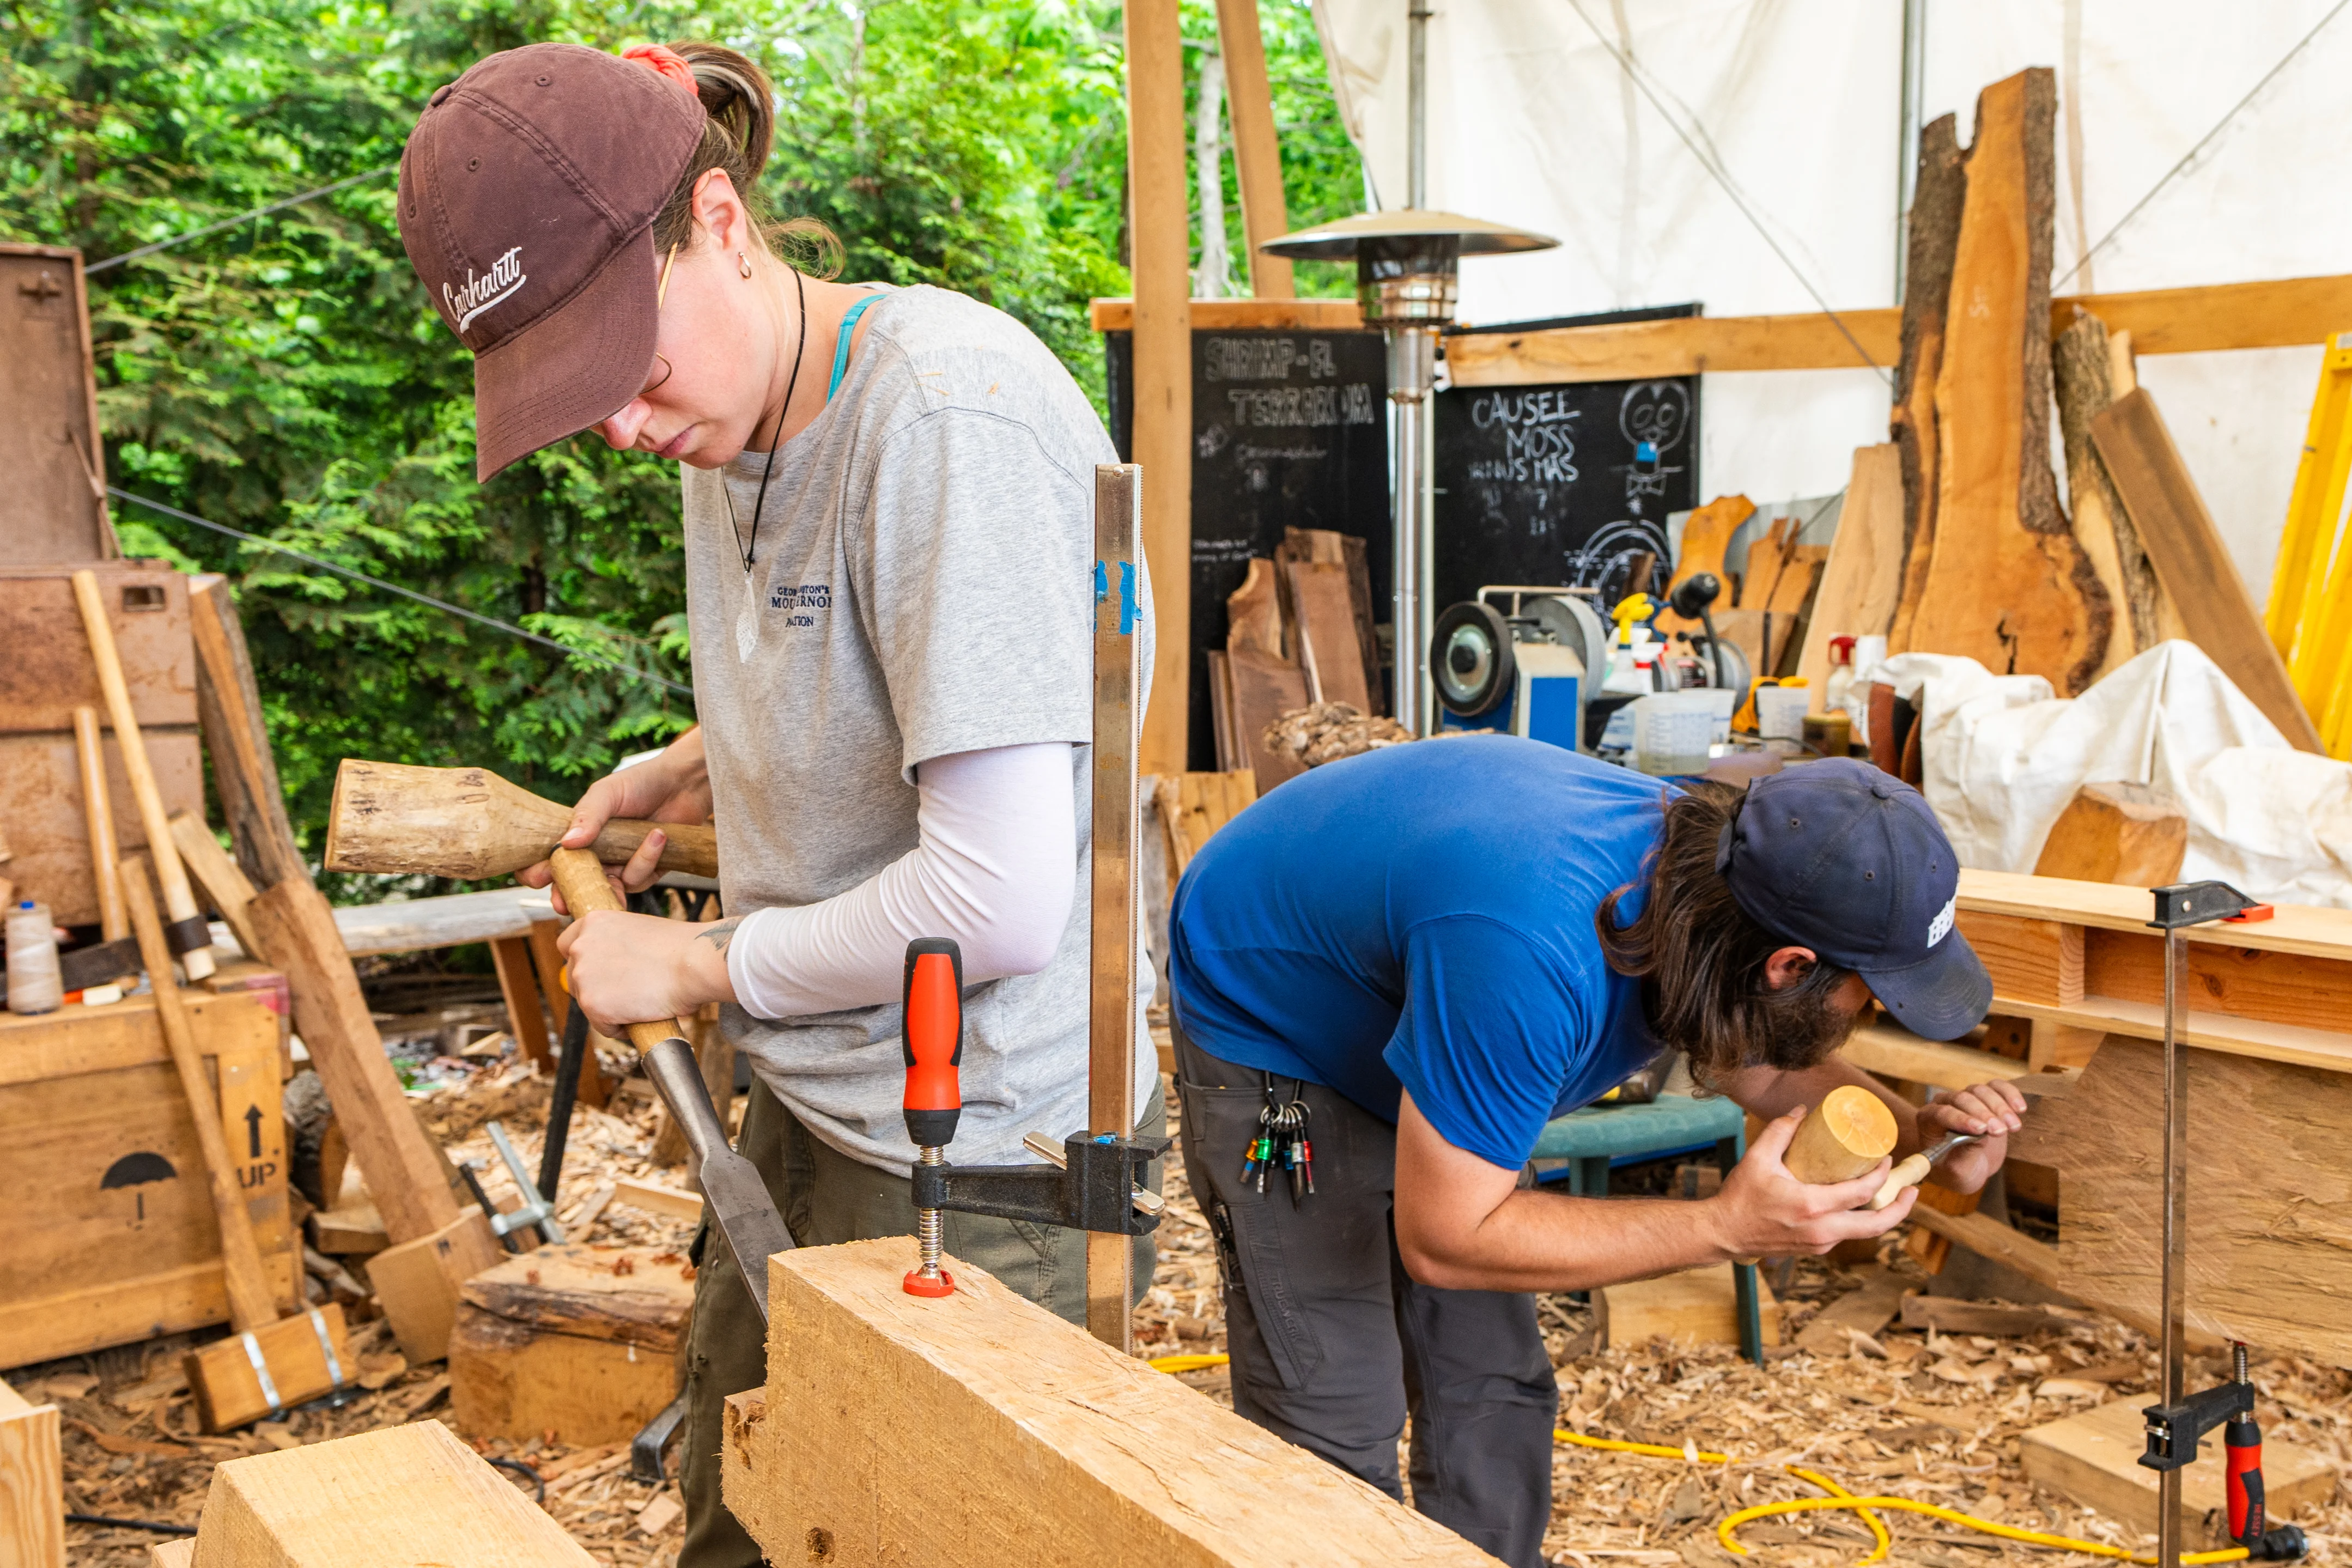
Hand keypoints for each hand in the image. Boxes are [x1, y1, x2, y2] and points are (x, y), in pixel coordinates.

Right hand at [521, 731, 712, 911]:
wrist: (681, 785)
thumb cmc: (639, 784)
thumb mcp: (607, 793)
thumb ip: (587, 816)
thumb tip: (566, 843)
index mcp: (578, 835)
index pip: (551, 860)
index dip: (540, 872)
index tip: (539, 877)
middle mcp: (595, 855)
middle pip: (574, 886)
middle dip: (568, 896)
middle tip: (564, 902)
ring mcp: (618, 866)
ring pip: (608, 888)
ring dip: (627, 868)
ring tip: (651, 834)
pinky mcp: (643, 872)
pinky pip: (637, 879)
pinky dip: (648, 858)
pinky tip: (659, 836)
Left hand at [555, 913, 737, 1036]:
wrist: (694, 963)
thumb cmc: (680, 947)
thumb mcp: (639, 931)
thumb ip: (618, 945)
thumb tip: (617, 969)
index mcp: (593, 922)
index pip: (568, 944)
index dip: (587, 962)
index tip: (603, 972)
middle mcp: (580, 946)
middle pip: (575, 977)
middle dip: (596, 987)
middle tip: (627, 993)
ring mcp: (583, 976)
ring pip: (588, 1003)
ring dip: (609, 1008)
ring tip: (640, 1004)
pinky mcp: (592, 1005)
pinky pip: (603, 1026)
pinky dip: (620, 1027)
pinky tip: (642, 1016)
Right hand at [1705, 1105, 1915, 1258]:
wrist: (1724, 1233)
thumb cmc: (1740, 1197)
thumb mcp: (1757, 1158)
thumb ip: (1780, 1130)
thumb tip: (1801, 1110)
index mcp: (1812, 1206)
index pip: (1862, 1193)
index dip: (1881, 1175)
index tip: (1887, 1159)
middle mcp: (1822, 1230)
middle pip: (1877, 1225)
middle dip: (1901, 1207)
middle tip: (1913, 1190)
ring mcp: (1820, 1244)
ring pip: (1864, 1233)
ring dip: (1882, 1216)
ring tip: (1892, 1197)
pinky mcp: (1815, 1249)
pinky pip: (1846, 1235)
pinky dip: (1859, 1221)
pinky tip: (1859, 1207)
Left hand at [1917, 1079, 2027, 1194]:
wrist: (1967, 1166)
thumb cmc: (1957, 1169)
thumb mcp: (1957, 1172)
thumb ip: (1964, 1155)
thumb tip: (1980, 1137)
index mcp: (1928, 1121)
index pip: (1942, 1114)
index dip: (1961, 1119)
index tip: (1980, 1130)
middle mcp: (1944, 1104)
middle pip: (1962, 1099)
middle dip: (1983, 1114)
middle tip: (2000, 1131)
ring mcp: (1965, 1098)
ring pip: (1981, 1091)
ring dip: (2000, 1108)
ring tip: (2013, 1127)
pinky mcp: (1984, 1097)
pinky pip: (1996, 1087)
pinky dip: (2009, 1094)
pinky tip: (2020, 1108)